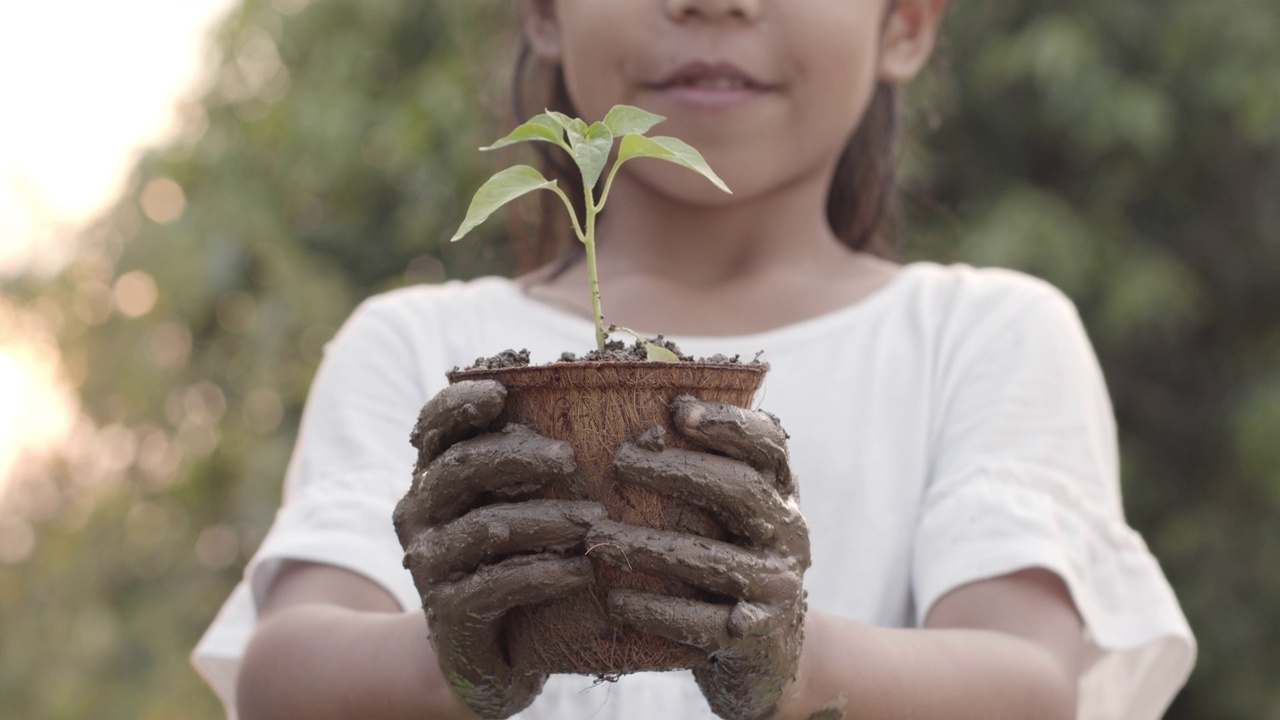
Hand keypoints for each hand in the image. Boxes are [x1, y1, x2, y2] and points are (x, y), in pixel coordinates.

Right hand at [392, 380, 604, 718]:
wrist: (482, 656)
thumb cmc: (515, 561)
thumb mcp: (515, 509)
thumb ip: (539, 467)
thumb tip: (630, 419)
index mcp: (434, 476)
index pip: (434, 426)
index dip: (459, 402)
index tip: (500, 392)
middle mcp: (420, 514)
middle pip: (460, 468)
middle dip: (516, 456)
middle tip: (568, 457)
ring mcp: (429, 565)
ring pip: (483, 529)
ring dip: (544, 519)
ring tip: (594, 521)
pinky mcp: (448, 612)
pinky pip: (496, 585)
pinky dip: (544, 574)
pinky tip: (584, 572)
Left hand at [585, 395, 810, 719]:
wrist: (768, 656)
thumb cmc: (728, 563)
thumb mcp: (728, 516)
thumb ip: (701, 472)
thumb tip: (648, 425)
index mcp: (781, 493)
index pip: (768, 444)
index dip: (729, 422)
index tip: (679, 411)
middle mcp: (789, 533)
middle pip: (741, 490)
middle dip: (678, 472)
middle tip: (621, 461)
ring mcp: (777, 586)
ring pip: (712, 561)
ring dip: (648, 548)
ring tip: (597, 539)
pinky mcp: (756, 635)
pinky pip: (700, 620)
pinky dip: (655, 610)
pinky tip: (616, 601)